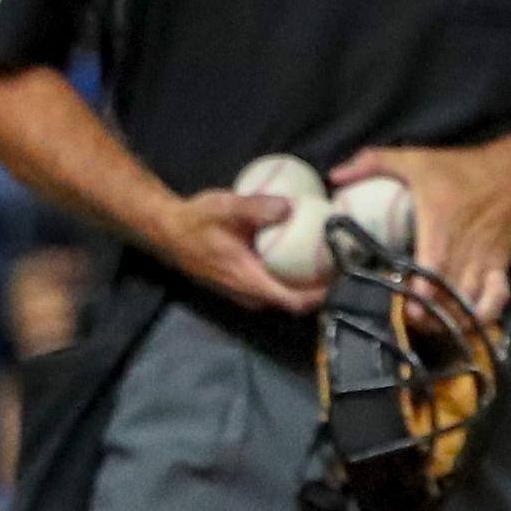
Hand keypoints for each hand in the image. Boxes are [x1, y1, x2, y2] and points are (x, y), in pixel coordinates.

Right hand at [142, 187, 327, 314]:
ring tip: (327, 261)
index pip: (292, 301)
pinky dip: (289, 277)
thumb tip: (291, 207)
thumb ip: (257, 208)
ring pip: (282, 296)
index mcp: (248, 280)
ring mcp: (242, 292)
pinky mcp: (240, 285)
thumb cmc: (196, 220)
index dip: (320, 296)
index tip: (342, 279)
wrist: (167, 231)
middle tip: (341, 266)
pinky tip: (300, 255)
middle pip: (292, 303)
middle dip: (318, 290)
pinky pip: (272, 287)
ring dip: (304, 285)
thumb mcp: (225, 208)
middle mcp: (248, 294)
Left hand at [330, 140, 510, 323]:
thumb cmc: (459, 169)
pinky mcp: (500, 267)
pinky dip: (481, 315)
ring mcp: (484, 262)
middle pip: (446, 298)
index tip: (400, 302)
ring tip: (428, 324)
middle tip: (407, 319)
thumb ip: (373, 162)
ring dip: (448, 320)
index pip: (431, 272)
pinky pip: (495, 301)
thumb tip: (334, 176)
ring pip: (468, 305)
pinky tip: (464, 320)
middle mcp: (463, 251)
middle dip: (426, 316)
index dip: (416, 294)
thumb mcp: (415, 158)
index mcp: (440, 228)